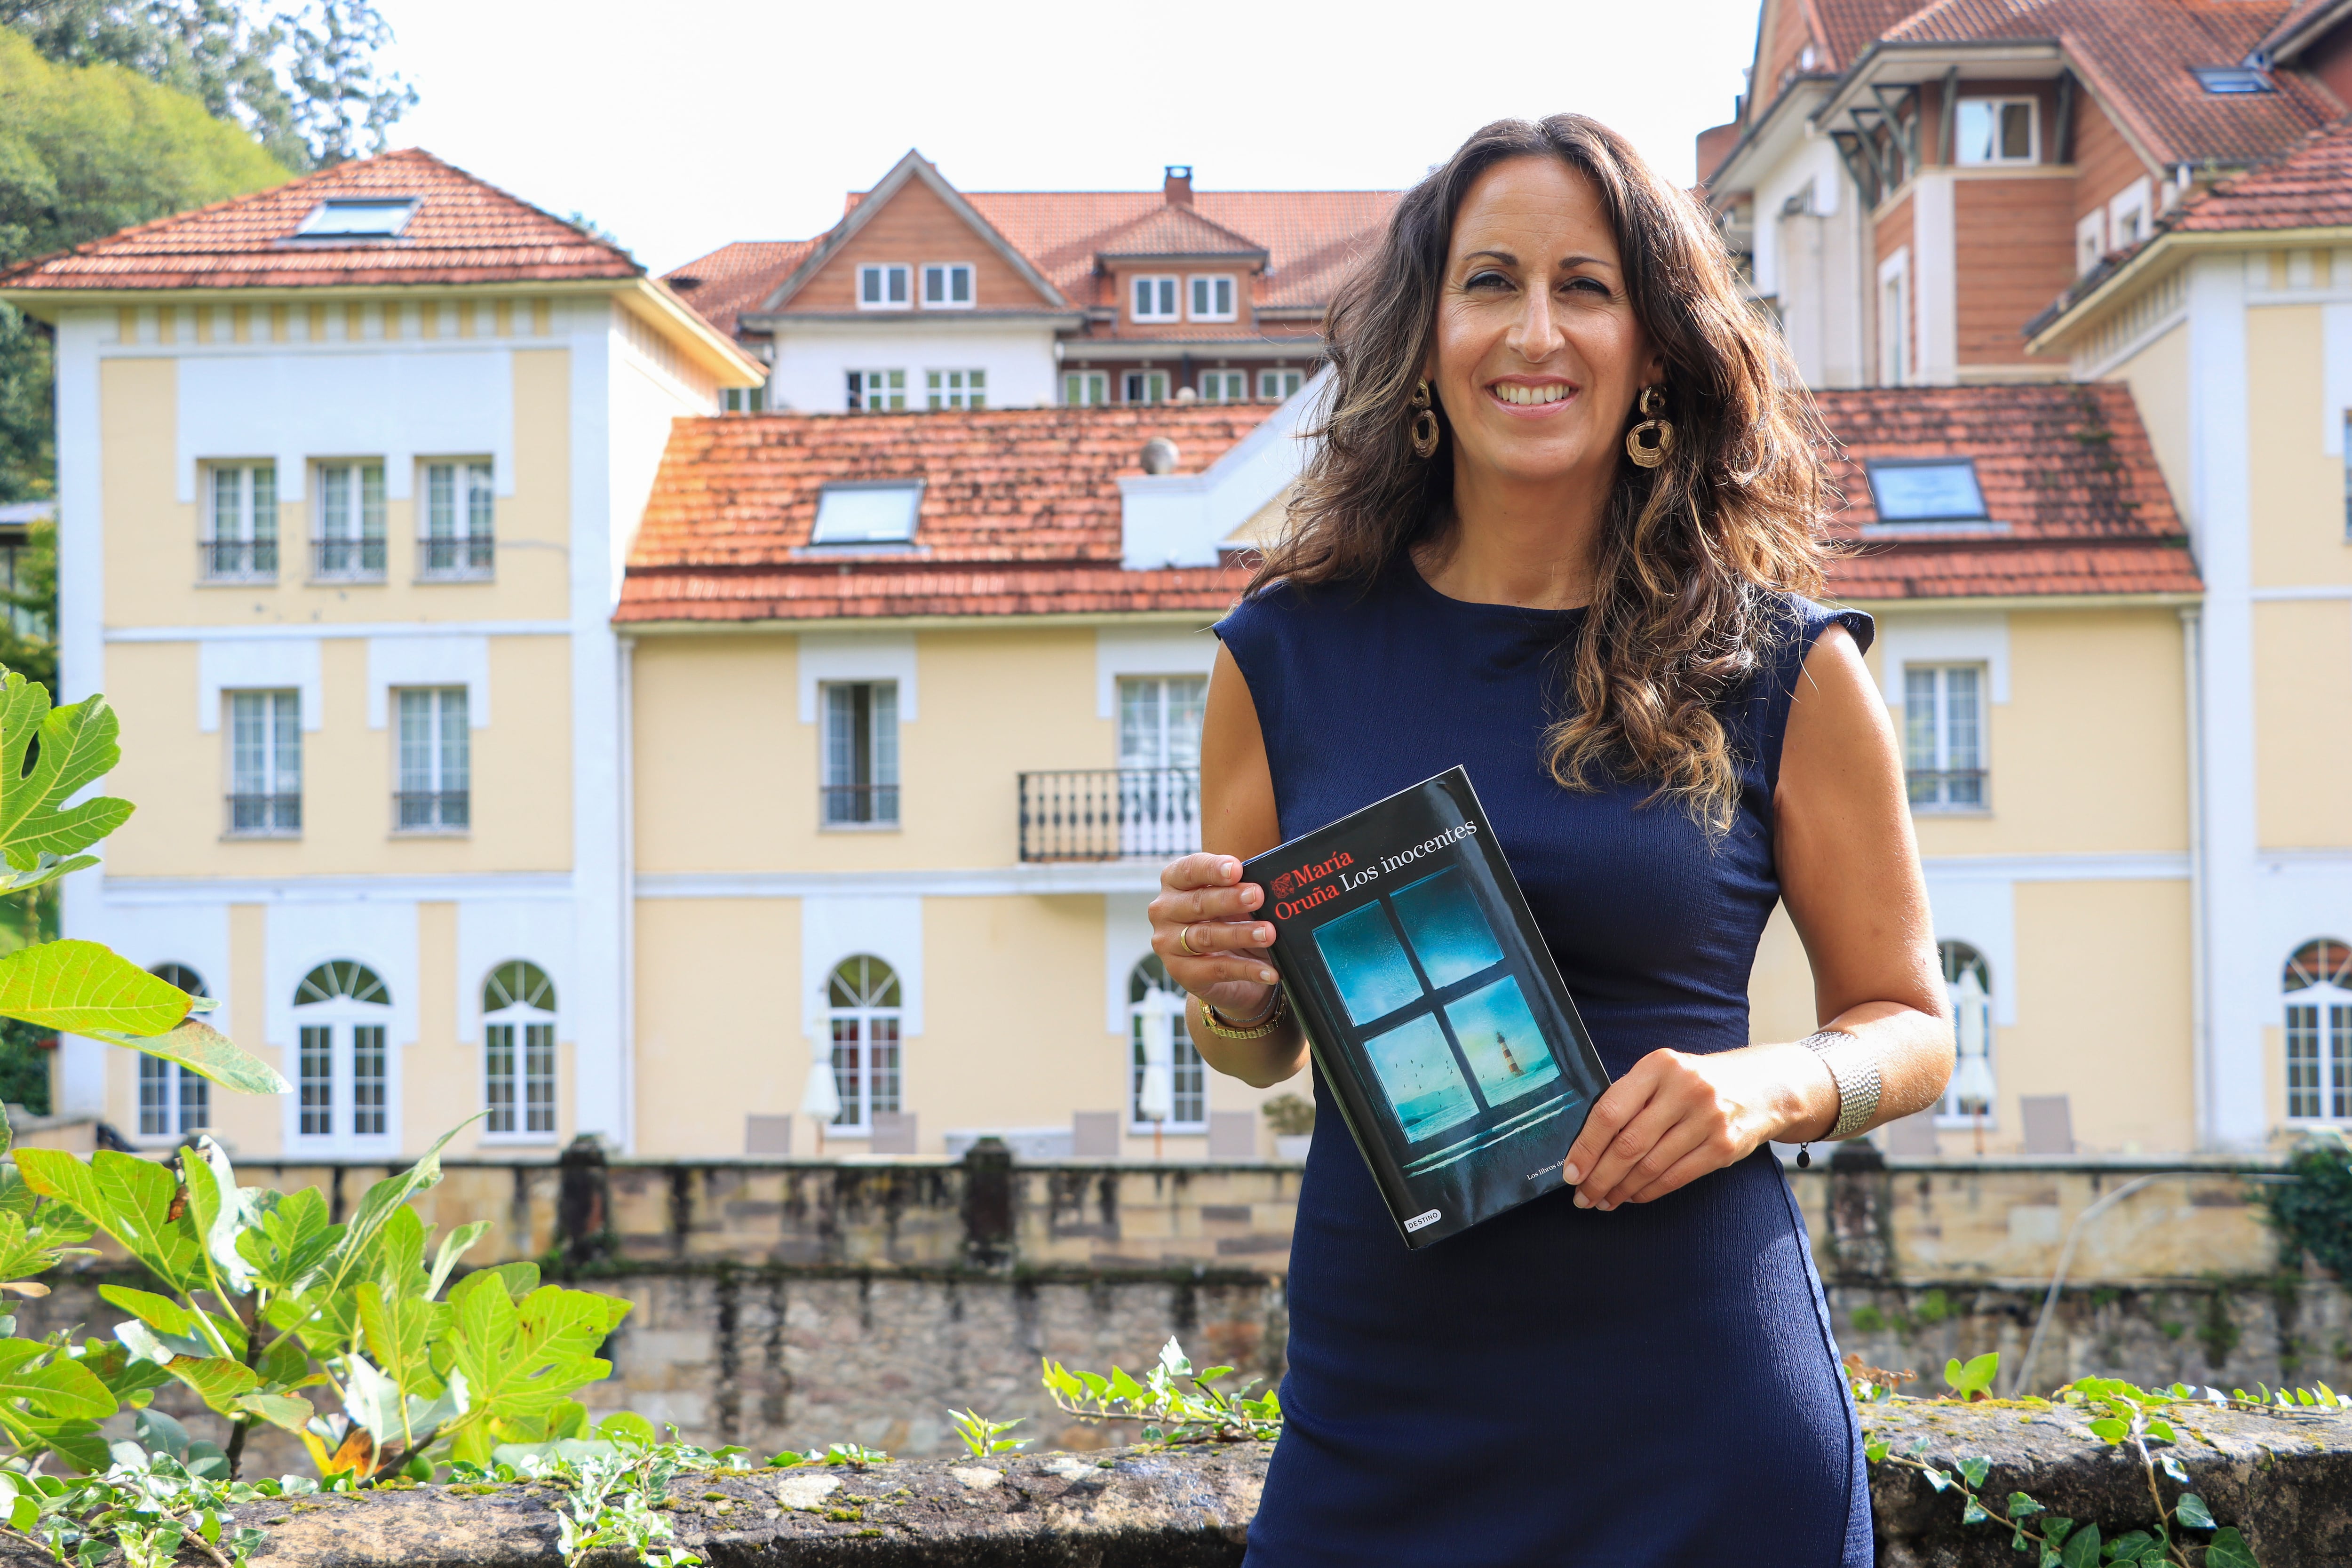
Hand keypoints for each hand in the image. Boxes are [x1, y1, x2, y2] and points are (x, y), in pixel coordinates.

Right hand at [1150, 853, 1280, 1019]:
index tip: (1236, 869)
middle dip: (1230, 900)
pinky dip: (1247, 970)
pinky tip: (1269, 971)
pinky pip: (1218, 969)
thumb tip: (1265, 890)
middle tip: (1258, 896)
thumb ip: (1242, 890)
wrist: (1222, 966)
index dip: (1212, 869)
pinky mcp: (1181, 972)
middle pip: (1198, 903)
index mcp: (1175, 882)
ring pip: (1207, 937)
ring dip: (1241, 934)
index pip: (1189, 870)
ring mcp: (1168, 943)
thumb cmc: (1227, 919)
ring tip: (1268, 934)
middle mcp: (1164, 910)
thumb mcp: (1233, 900)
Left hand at [1560, 1046, 1809, 1209]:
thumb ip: (1631, 1098)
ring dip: (1621, 1190)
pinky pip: (1676, 1177)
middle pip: (1628, 1144)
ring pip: (1651, 1166)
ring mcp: (1708, 1119)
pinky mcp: (1725, 1146)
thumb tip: (1585, 1144)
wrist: (1766, 1085)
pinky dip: (1649, 1191)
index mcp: (1659, 1066)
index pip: (1610, 1111)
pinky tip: (1632, 1197)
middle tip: (1582, 1196)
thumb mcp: (1665, 1072)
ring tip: (1603, 1200)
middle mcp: (1684, 1090)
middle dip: (1599, 1177)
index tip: (1570, 1171)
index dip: (1585, 1146)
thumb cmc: (1698, 1081)